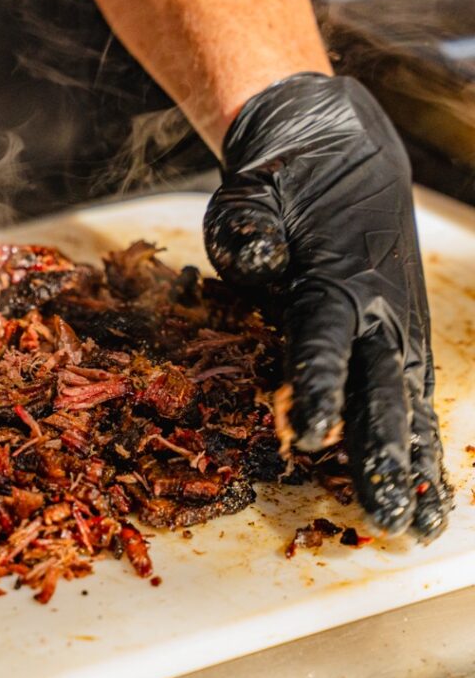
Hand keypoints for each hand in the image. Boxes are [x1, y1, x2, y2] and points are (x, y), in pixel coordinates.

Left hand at [204, 72, 448, 540]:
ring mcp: (398, 326)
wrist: (340, 152)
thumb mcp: (250, 198)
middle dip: (380, 455)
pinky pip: (414, 396)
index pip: (324, 343)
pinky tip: (429, 490)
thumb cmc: (283, 184)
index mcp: (334, 279)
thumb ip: (249, 232)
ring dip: (412, 466)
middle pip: (380, 391)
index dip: (319, 390)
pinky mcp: (403, 336)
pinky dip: (422, 444)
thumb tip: (258, 263)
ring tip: (418, 525)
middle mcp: (377, 311)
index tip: (311, 438)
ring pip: (406, 405)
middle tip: (383, 516)